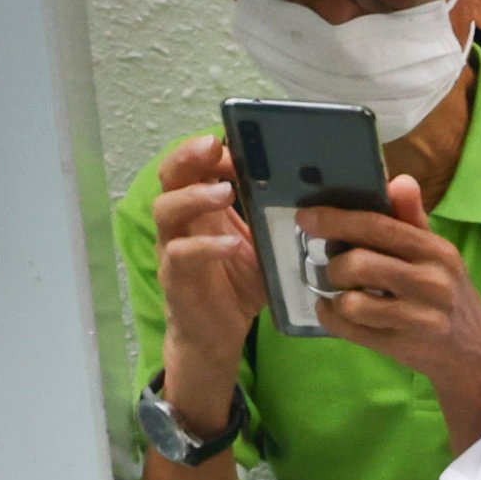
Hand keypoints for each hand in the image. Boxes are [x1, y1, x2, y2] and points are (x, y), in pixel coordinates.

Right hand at [149, 135, 261, 421]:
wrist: (220, 335)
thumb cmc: (241, 284)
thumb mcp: (264, 244)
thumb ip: (274, 217)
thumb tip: (313, 188)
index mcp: (202, 208)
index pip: (195, 165)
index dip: (211, 151)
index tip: (236, 144)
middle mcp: (182, 222)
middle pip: (170, 176)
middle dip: (189, 157)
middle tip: (213, 146)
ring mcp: (173, 248)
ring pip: (167, 210)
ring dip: (195, 196)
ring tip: (225, 192)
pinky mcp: (176, 278)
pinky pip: (181, 255)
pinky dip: (207, 247)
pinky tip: (231, 244)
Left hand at [302, 180, 480, 414]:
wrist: (474, 358)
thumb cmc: (449, 299)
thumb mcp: (440, 257)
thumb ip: (413, 220)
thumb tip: (399, 181)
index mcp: (437, 252)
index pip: (379, 227)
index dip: (337, 220)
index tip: (306, 217)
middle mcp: (432, 283)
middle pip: (358, 264)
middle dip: (333, 266)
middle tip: (334, 270)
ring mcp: (419, 319)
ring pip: (351, 302)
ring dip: (334, 297)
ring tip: (340, 295)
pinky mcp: (404, 348)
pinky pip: (350, 330)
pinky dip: (332, 319)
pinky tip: (335, 313)